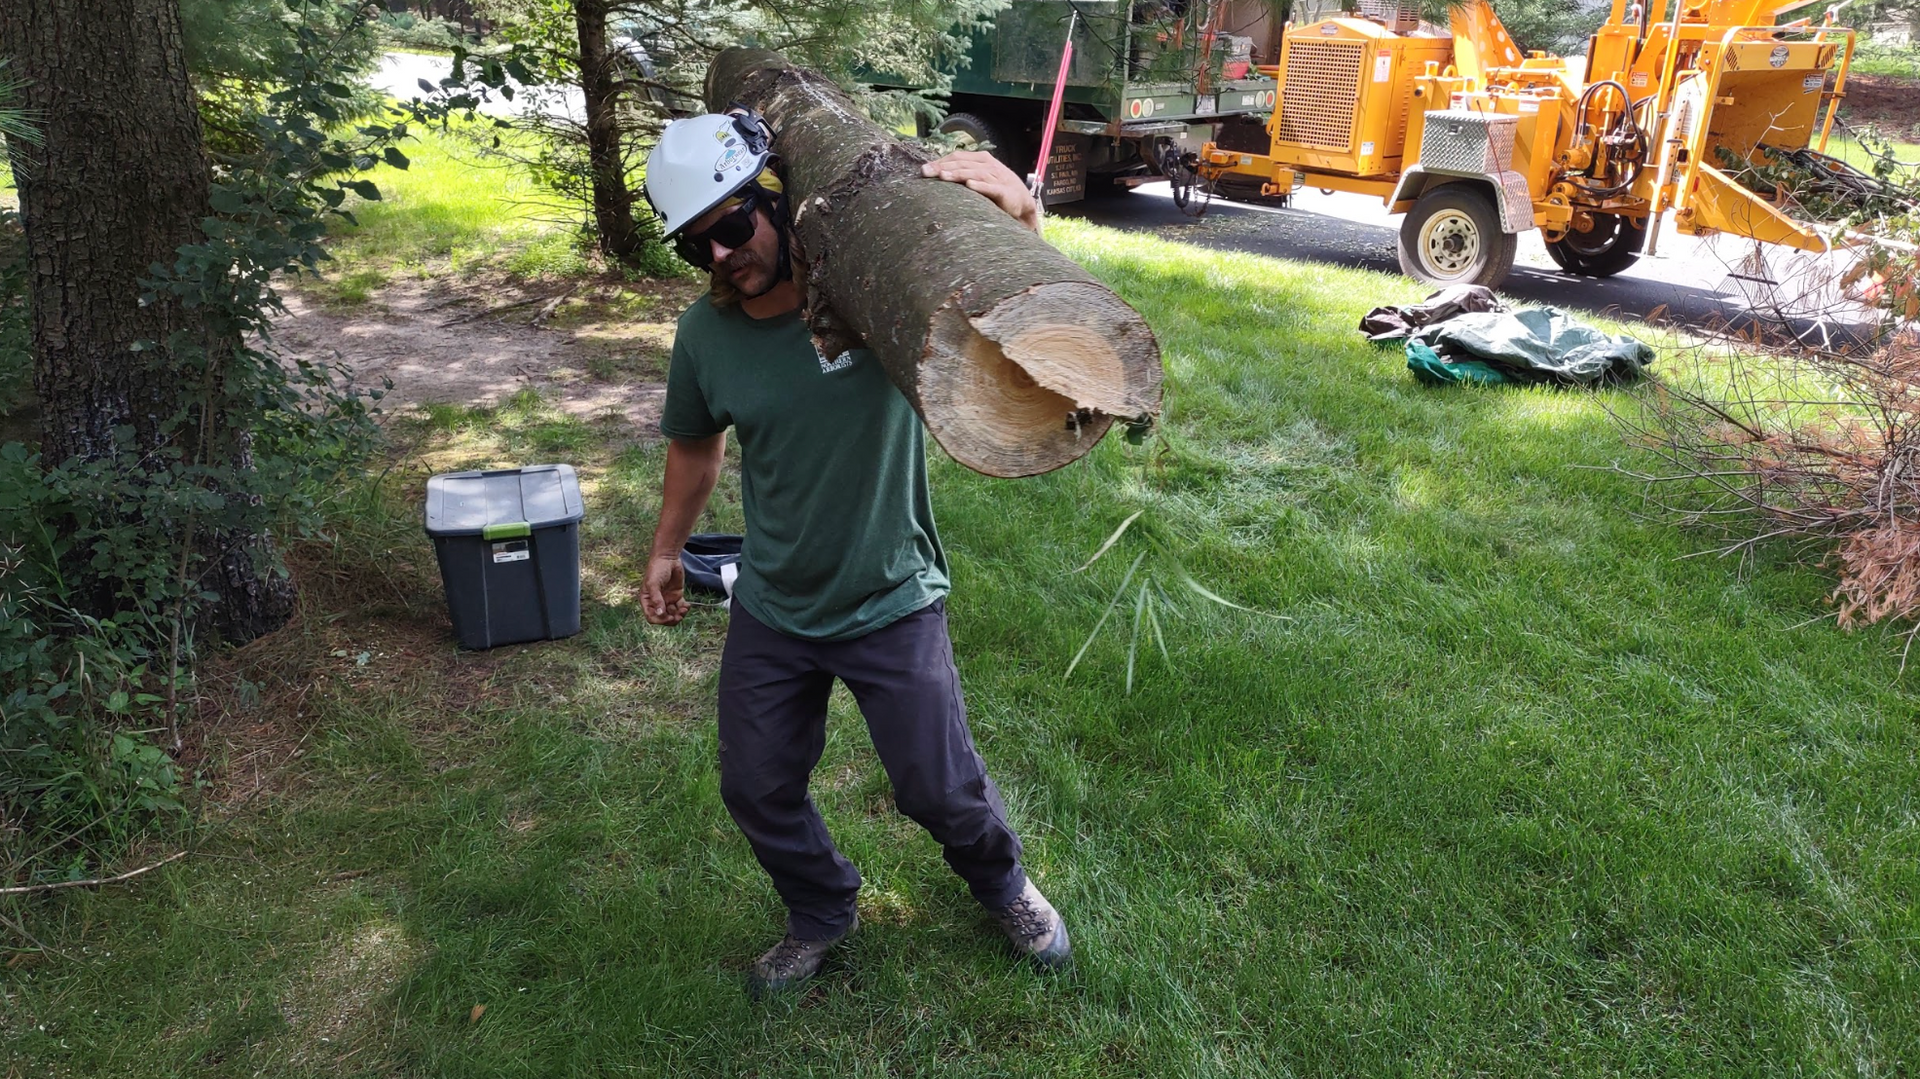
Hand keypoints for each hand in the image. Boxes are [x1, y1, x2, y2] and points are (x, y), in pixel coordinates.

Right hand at [642, 551, 689, 624]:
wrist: (668, 558)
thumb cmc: (657, 569)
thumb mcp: (653, 584)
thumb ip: (656, 599)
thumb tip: (660, 613)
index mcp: (647, 601)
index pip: (651, 617)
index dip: (660, 620)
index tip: (668, 617)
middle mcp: (657, 602)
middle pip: (663, 618)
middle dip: (671, 619)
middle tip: (679, 616)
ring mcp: (667, 599)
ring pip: (673, 614)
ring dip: (679, 615)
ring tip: (685, 609)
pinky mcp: (676, 596)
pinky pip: (680, 607)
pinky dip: (684, 609)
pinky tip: (688, 605)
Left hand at [922, 149, 1040, 232]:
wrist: (1021, 203)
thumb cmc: (996, 191)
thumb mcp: (979, 179)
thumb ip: (962, 175)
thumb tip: (937, 174)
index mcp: (981, 159)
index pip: (957, 157)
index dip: (940, 161)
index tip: (924, 170)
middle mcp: (989, 165)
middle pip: (962, 163)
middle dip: (942, 167)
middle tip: (926, 172)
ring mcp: (997, 177)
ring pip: (974, 172)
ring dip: (957, 174)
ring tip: (942, 176)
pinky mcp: (1004, 191)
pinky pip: (991, 187)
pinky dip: (980, 185)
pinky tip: (969, 185)